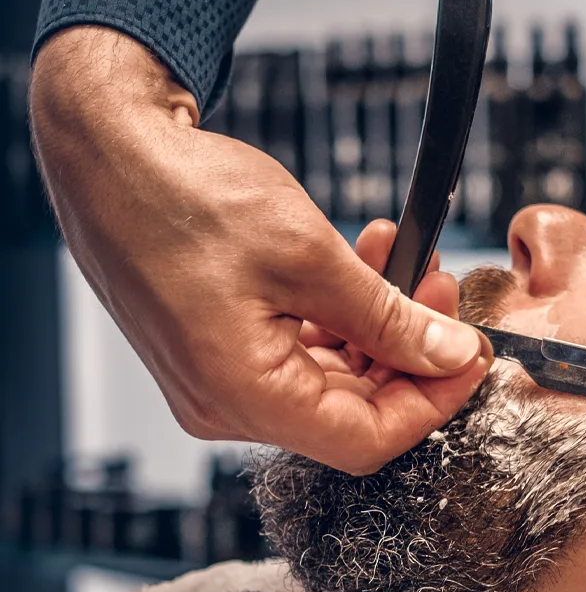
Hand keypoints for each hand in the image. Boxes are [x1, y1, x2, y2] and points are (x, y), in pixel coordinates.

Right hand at [31, 26, 490, 474]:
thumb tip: (450, 354)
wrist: (107, 150)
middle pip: (353, 410)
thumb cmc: (183, 195)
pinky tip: (366, 264)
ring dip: (380, 325)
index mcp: (242, 396)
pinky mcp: (221, 348)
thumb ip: (389, 318)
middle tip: (442, 290)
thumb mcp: (309, 256)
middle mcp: (227, 403)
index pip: (367, 440)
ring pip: (332, 376)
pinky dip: (341, 315)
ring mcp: (221, 379)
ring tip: (407, 261)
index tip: (472, 355)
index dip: (434, 402)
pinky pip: (301, 351)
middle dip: (411, 351)